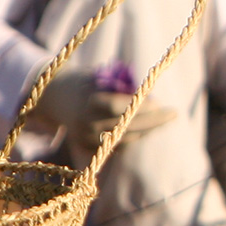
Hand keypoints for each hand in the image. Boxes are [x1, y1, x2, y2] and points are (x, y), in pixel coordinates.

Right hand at [33, 72, 176, 152]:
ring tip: (163, 119)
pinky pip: (117, 146)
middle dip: (153, 121)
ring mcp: (85, 138)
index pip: (120, 108)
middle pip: (127, 127)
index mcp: (88, 101)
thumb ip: (121, 87)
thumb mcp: (100, 77)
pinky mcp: (86, 147)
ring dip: (147, 130)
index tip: (158, 102)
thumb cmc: (83, 82)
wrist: (51, 97)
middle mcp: (86, 123)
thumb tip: (149, 95)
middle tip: (173, 113)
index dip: (141, 107)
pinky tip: (147, 127)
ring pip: (125, 139)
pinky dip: (133, 137)